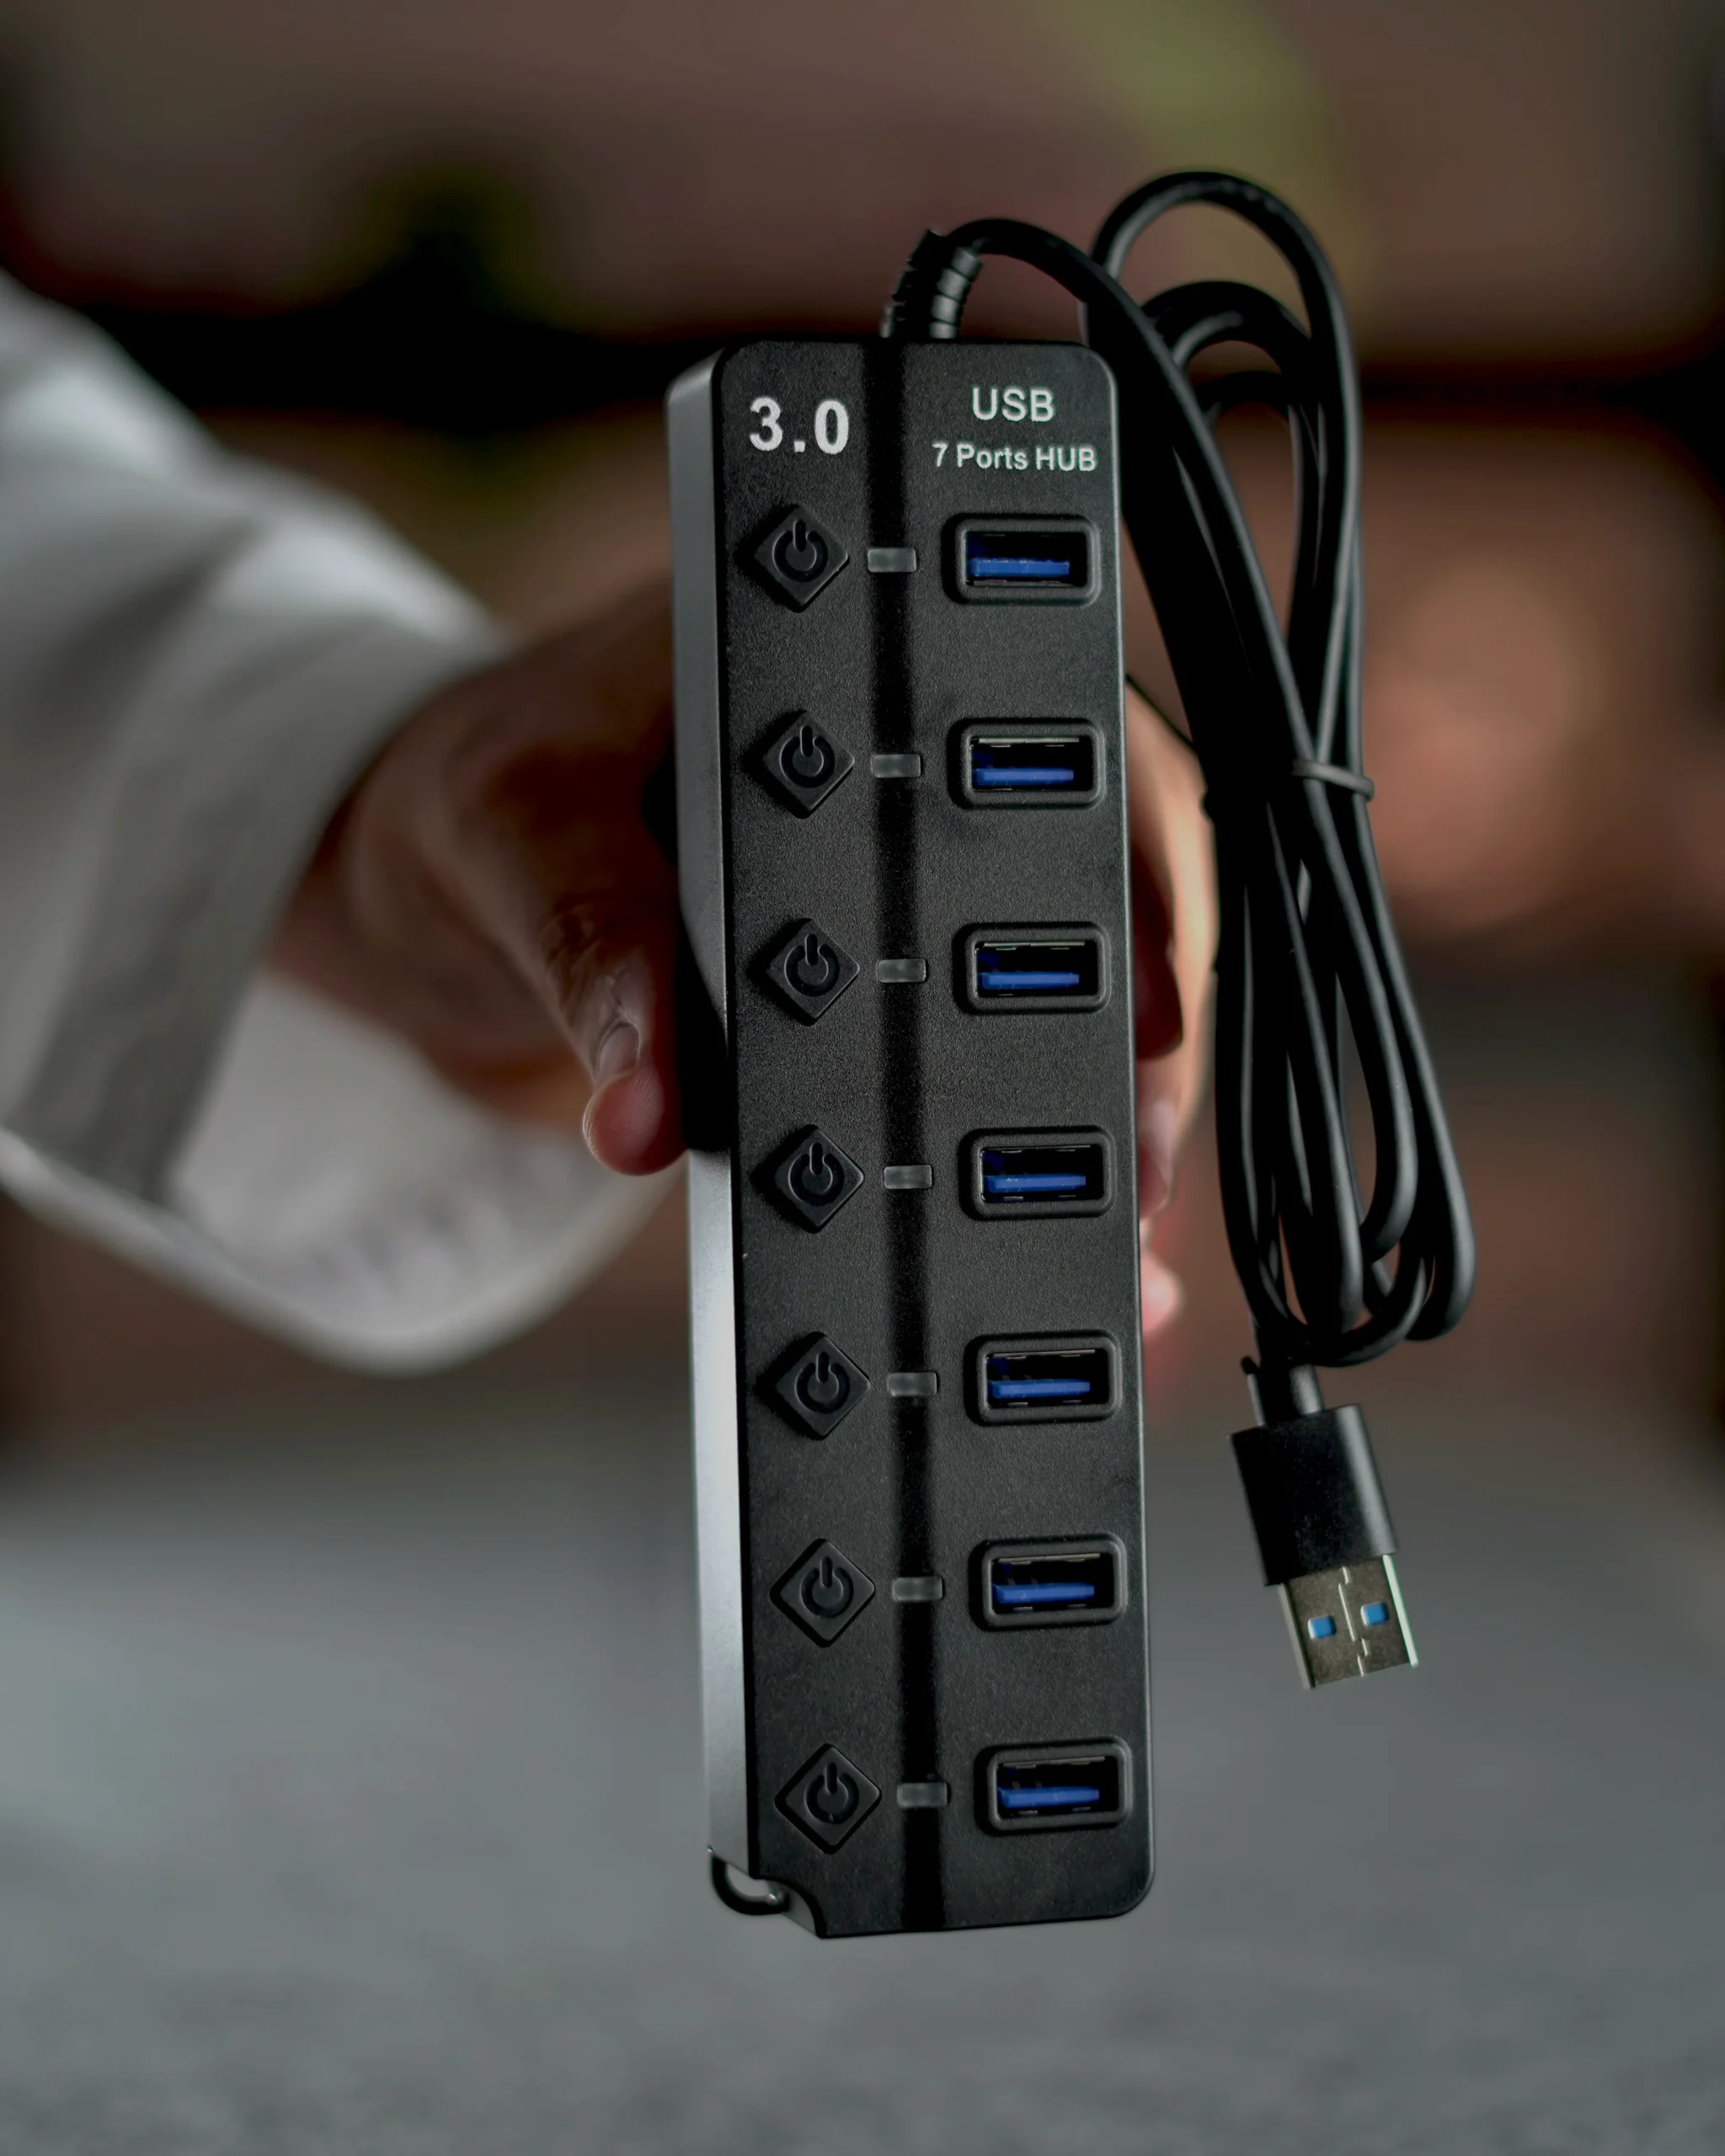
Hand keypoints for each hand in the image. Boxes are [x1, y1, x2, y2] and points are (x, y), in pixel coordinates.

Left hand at [275, 583, 1215, 1337]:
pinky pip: (984, 1097)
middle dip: (1141, 1038)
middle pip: (1106, 894)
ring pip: (1074, 1011)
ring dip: (1108, 1130)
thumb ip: (592, 941)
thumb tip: (649, 1097)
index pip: (1046, 750)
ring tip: (1126, 1245)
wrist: (420, 884)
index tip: (1151, 1008)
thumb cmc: (473, 792)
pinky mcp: (881, 1017)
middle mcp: (912, 781)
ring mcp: (908, 904)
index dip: (1127, 878)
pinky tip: (1087, 1271)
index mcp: (853, 667)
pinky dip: (1031, 1193)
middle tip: (1133, 1168)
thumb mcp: (513, 831)